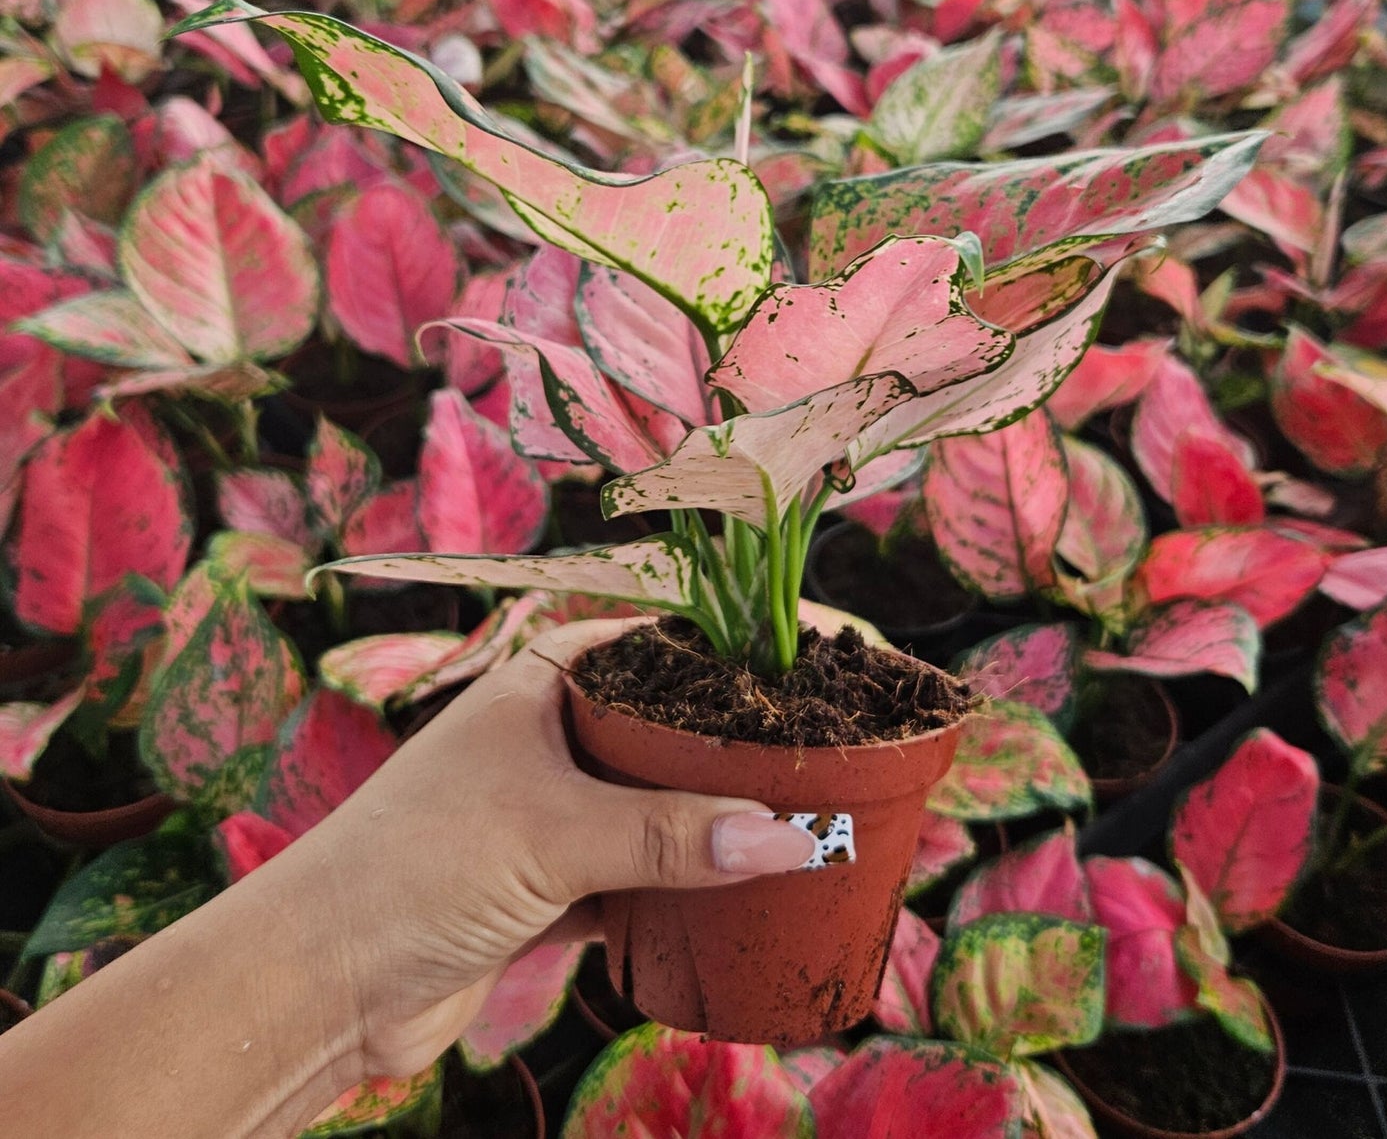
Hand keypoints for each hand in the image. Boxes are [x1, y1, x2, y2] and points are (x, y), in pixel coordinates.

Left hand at [295, 619, 816, 1080]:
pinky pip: (639, 878)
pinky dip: (681, 890)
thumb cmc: (416, 863)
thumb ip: (671, 835)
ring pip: (655, 810)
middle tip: (823, 756)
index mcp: (544, 683)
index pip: (656, 645)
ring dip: (712, 827)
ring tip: (799, 825)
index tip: (812, 659)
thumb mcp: (553, 831)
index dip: (729, 651)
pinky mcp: (551, 886)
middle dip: (734, 750)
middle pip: (664, 732)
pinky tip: (737, 899)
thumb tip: (792, 837)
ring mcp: (552, 814)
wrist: (321, 983)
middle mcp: (551, 737)